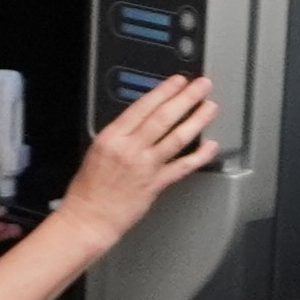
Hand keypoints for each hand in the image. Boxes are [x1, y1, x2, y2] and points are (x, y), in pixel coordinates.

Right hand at [47, 74, 220, 248]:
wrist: (88, 218)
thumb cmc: (89, 189)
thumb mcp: (97, 150)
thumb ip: (121, 135)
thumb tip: (143, 122)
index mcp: (112, 136)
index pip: (143, 107)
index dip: (164, 91)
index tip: (178, 81)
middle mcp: (130, 148)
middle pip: (163, 117)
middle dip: (186, 98)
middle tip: (202, 86)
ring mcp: (145, 166)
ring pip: (176, 138)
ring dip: (196, 120)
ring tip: (210, 108)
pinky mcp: (155, 185)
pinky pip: (182, 167)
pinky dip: (199, 156)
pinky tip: (210, 146)